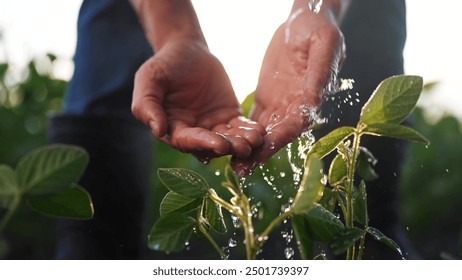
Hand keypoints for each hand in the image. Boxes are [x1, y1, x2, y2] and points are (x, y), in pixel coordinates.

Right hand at [131, 38, 264, 161]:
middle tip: (243, 147)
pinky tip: (260, 132)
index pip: (188, 141)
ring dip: (242, 142)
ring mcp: (213, 126)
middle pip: (211, 145)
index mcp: (173, 129)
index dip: (203, 143)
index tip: (220, 144)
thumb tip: (157, 130)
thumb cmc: (163, 65)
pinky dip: (250, 130)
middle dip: (228, 147)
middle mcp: (194, 132)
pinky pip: (240, 126)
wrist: (186, 50)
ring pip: (229, 139)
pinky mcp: (229, 116)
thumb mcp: (149, 80)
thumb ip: (147, 105)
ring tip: (255, 140)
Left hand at [232, 6, 344, 175]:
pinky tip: (228, 145)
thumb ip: (319, 72)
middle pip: (278, 134)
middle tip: (242, 169)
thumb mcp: (323, 44)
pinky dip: (243, 134)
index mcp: (311, 96)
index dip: (281, 137)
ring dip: (250, 149)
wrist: (304, 21)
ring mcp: (281, 104)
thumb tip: (314, 100)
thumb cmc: (318, 29)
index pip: (296, 123)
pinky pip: (254, 120)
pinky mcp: (267, 99)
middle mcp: (296, 106)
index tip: (263, 150)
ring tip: (233, 166)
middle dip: (261, 152)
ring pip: (264, 132)